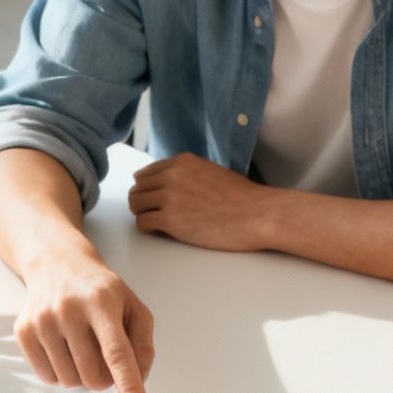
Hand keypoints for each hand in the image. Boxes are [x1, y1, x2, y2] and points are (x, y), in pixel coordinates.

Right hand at [18, 247, 154, 392]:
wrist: (57, 263)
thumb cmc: (99, 289)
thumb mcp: (133, 305)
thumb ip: (143, 342)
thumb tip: (139, 378)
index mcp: (103, 303)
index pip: (119, 354)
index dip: (131, 389)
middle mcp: (70, 311)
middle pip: (94, 377)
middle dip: (106, 378)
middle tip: (104, 355)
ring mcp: (43, 321)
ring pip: (70, 382)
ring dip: (82, 375)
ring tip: (83, 347)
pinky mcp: (23, 331)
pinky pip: (48, 377)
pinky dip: (61, 373)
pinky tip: (64, 348)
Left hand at [128, 152, 279, 251]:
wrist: (256, 214)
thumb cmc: (242, 197)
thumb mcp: (212, 171)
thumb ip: (189, 173)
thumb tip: (175, 183)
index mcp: (182, 162)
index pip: (147, 172)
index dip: (147, 187)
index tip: (151, 196)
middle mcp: (172, 176)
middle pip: (138, 188)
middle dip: (142, 201)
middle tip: (151, 211)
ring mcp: (169, 198)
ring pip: (135, 204)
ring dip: (142, 213)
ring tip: (156, 221)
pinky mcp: (170, 220)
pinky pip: (143, 223)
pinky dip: (148, 228)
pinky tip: (161, 230)